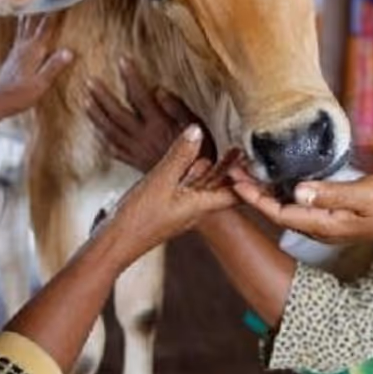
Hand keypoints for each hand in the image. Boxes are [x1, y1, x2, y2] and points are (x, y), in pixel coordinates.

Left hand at [0, 14, 73, 113]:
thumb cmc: (18, 94)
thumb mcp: (40, 83)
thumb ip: (53, 66)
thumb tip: (69, 51)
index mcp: (33, 50)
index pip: (47, 26)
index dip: (56, 12)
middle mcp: (24, 46)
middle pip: (34, 20)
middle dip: (43, 6)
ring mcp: (17, 49)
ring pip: (25, 24)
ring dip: (31, 11)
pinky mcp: (13, 54)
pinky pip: (21, 32)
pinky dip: (24, 22)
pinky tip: (24, 22)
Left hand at [88, 60, 214, 170]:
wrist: (193, 189)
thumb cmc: (201, 157)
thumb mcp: (198, 128)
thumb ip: (177, 108)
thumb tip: (159, 90)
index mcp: (159, 125)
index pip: (140, 96)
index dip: (130, 77)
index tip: (122, 60)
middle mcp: (143, 137)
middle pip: (116, 114)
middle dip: (102, 96)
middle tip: (90, 81)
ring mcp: (136, 151)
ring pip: (110, 131)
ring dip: (96, 115)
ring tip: (85, 101)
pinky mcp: (135, 163)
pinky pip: (114, 149)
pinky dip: (104, 139)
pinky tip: (99, 132)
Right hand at [98, 125, 241, 261]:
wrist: (117, 242)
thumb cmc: (139, 218)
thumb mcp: (161, 180)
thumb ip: (180, 156)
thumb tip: (197, 130)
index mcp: (202, 204)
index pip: (237, 193)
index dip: (250, 177)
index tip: (256, 157)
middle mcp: (197, 208)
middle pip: (222, 187)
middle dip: (232, 168)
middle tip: (242, 147)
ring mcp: (183, 208)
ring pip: (204, 186)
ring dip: (212, 168)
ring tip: (223, 148)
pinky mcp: (170, 206)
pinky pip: (187, 187)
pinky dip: (191, 172)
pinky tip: (188, 161)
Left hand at [230, 168, 372, 243]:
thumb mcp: (363, 193)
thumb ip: (330, 193)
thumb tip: (298, 190)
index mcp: (324, 224)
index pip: (279, 212)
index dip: (254, 197)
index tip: (236, 179)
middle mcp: (320, 229)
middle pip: (277, 212)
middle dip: (253, 193)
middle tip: (233, 170)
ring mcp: (325, 225)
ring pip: (286, 210)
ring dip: (266, 192)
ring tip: (248, 172)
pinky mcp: (331, 217)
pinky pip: (298, 207)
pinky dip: (282, 193)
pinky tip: (277, 180)